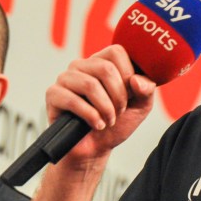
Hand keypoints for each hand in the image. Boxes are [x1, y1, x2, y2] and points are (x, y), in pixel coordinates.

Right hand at [46, 44, 155, 164]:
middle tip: (118, 112)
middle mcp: (82, 66)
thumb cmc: (117, 124)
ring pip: (90, 85)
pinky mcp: (53, 95)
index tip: (129, 95)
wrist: (96, 149)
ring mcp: (66, 79)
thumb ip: (146, 90)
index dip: (128, 75)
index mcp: (102, 62)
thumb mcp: (140, 106)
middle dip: (118, 97)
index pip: (116, 52)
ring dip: (105, 108)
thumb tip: (136, 81)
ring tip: (108, 121)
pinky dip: (90, 116)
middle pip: (105, 69)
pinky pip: (72, 100)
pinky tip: (96, 125)